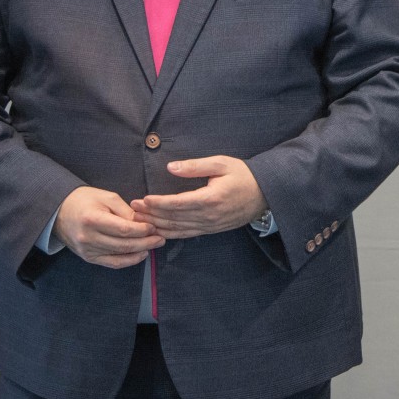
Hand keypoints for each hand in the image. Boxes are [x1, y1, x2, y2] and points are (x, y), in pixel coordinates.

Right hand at [54, 186, 164, 268]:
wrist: (59, 211)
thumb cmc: (85, 200)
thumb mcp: (107, 198)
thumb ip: (126, 211)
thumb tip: (144, 223)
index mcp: (92, 219)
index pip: (124, 229)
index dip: (142, 230)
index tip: (155, 227)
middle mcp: (88, 238)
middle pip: (124, 244)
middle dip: (146, 242)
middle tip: (161, 238)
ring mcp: (87, 250)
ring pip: (119, 255)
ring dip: (140, 251)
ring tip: (154, 245)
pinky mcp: (88, 257)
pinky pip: (112, 263)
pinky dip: (128, 261)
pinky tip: (141, 254)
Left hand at [130, 156, 267, 239]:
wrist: (265, 194)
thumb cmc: (243, 175)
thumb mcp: (221, 164)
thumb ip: (195, 166)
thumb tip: (171, 167)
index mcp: (210, 199)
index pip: (176, 204)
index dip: (156, 203)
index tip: (141, 199)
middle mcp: (208, 216)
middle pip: (173, 219)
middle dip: (151, 214)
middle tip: (133, 210)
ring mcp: (210, 225)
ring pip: (177, 229)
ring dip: (157, 225)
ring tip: (140, 220)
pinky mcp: (211, 230)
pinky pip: (187, 234)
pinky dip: (170, 233)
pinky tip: (158, 230)